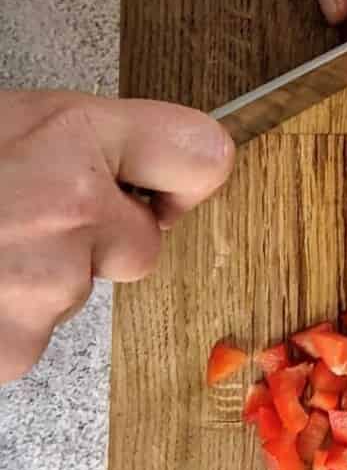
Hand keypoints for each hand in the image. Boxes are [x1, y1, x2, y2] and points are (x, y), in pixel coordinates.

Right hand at [0, 90, 233, 382]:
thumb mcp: (5, 123)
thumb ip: (72, 143)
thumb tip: (116, 159)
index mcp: (71, 135)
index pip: (203, 155)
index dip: (182, 179)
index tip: (165, 188)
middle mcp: (72, 206)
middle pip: (143, 246)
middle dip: (96, 243)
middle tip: (22, 220)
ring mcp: (48, 282)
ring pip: (77, 294)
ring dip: (36, 283)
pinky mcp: (16, 346)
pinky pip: (29, 339)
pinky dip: (2, 322)